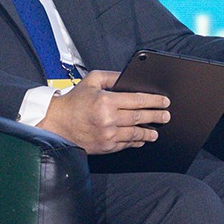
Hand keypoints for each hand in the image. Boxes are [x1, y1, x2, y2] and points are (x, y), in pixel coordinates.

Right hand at [38, 69, 170, 153]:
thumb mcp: (92, 80)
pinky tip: (141, 139)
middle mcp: (108, 119)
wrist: (57, 123)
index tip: (164, 101)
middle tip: (166, 116)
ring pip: (135, 134)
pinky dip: (135, 142)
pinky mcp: (105, 147)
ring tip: (156, 131)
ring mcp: (107, 135)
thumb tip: (128, 78)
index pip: (137, 100)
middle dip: (156, 116)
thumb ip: (112, 77)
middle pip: (140, 117)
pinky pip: (125, 144)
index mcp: (106, 101)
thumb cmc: (73, 102)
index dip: (154, 101)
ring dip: (148, 132)